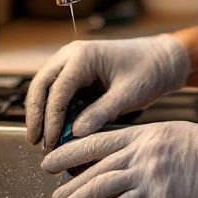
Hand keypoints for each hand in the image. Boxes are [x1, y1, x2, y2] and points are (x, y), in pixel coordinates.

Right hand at [25, 35, 189, 149]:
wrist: (162, 60)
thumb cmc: (148, 71)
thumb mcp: (128, 95)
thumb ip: (101, 113)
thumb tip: (75, 134)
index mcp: (84, 55)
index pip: (57, 89)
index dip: (51, 118)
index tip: (51, 142)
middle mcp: (72, 55)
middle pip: (41, 85)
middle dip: (36, 114)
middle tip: (35, 142)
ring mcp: (71, 62)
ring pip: (45, 87)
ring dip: (42, 113)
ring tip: (43, 140)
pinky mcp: (76, 73)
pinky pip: (57, 91)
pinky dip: (53, 110)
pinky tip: (56, 130)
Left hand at [41, 121, 197, 197]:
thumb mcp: (169, 132)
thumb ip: (141, 141)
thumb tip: (115, 152)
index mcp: (143, 136)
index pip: (97, 143)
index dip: (69, 153)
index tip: (50, 160)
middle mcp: (143, 157)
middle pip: (98, 172)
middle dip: (72, 184)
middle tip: (56, 194)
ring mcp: (152, 181)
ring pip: (108, 193)